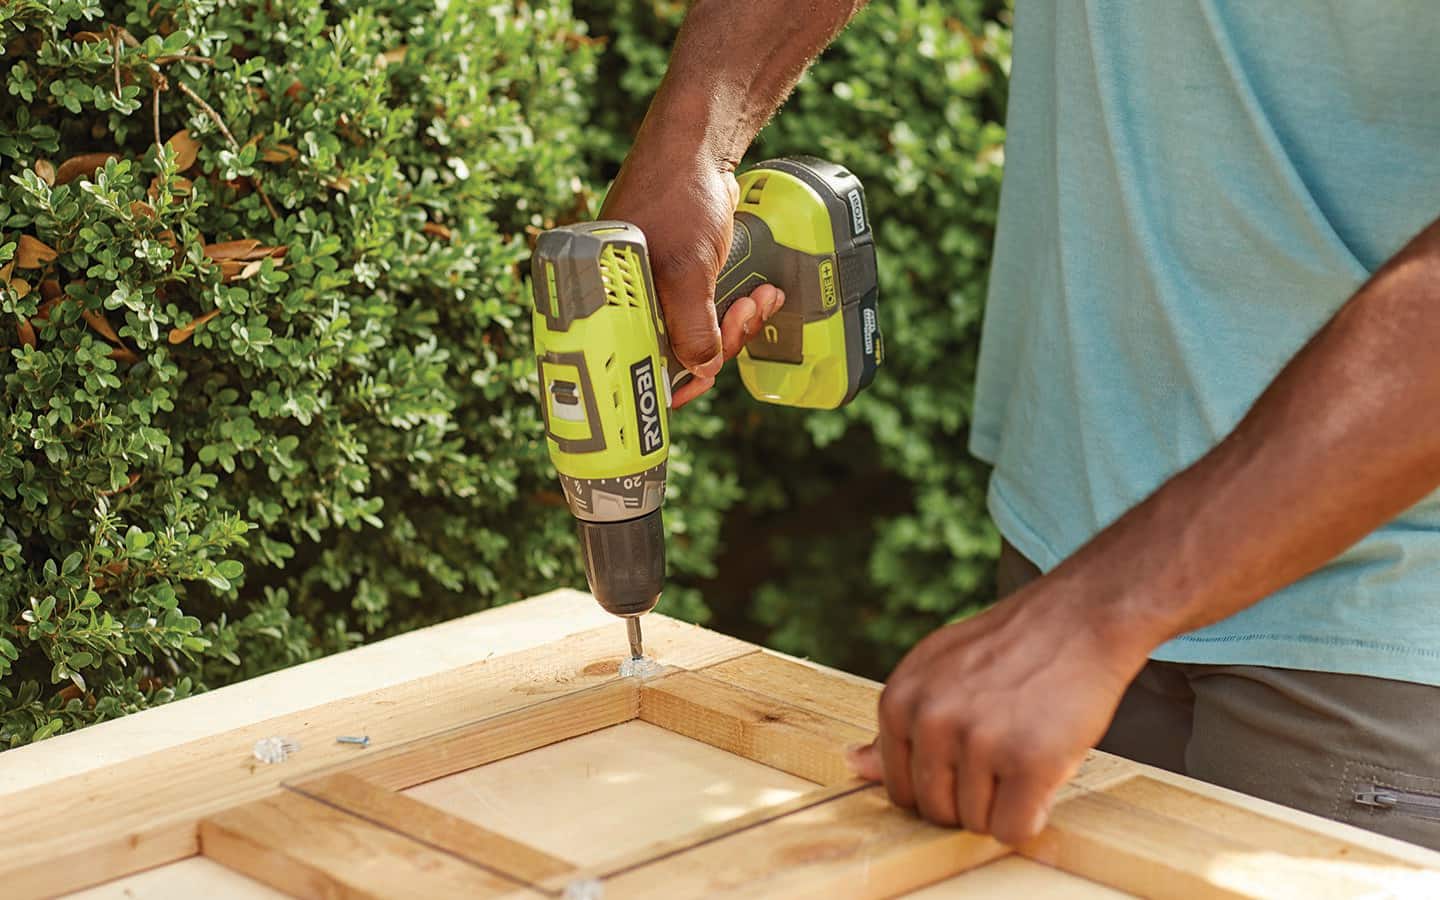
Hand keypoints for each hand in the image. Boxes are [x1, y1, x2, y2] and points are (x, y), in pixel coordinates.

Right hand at [600, 149, 784, 406]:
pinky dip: (738, 308)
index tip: (704, 381)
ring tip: (760, 299)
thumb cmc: (677, 197)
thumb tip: (701, 370)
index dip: (669, 381)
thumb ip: (692, 325)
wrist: (700, 146)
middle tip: (744, 317)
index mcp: (607, 302)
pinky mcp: (686, 277)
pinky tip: (762, 294)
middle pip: (672, 354)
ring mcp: (658, 288)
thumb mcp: (685, 270)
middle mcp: (628, 300)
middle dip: (717, 345)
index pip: (632, 362)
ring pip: (698, 334)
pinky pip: (711, 310)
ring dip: (736, 325)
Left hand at [847, 580, 1147, 844]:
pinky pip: (1014, 828)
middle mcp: (931, 720)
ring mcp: (979, 741)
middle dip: (971, 799)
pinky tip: (1044, 776)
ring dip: (1005, 805)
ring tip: (1026, 752)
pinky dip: (1032, 816)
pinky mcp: (1029, 761)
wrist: (1079, 618)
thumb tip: (852, 764)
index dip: (940, 785)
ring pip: (977, 824)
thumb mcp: (936, 672)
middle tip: (1004, 756)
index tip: (969, 759)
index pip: (900, 789)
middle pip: (936, 812)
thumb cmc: (1007, 649)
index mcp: (899, 700)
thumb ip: (901, 724)